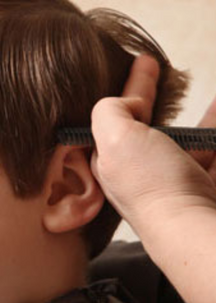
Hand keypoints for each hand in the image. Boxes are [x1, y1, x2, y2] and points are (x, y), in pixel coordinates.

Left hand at [90, 55, 215, 302]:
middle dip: (151, 94)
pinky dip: (212, 128)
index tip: (143, 61)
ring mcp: (168, 179)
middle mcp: (135, 171)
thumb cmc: (153, 186)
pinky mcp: (197, 184)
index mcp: (111, 160)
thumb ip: (110, 112)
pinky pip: (207, 148)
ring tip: (203, 95)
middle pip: (142, 124)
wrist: (194, 228)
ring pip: (178, 136)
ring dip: (191, 113)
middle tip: (160, 68)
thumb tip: (129, 104)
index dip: (130, 86)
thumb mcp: (116, 139)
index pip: (115, 116)